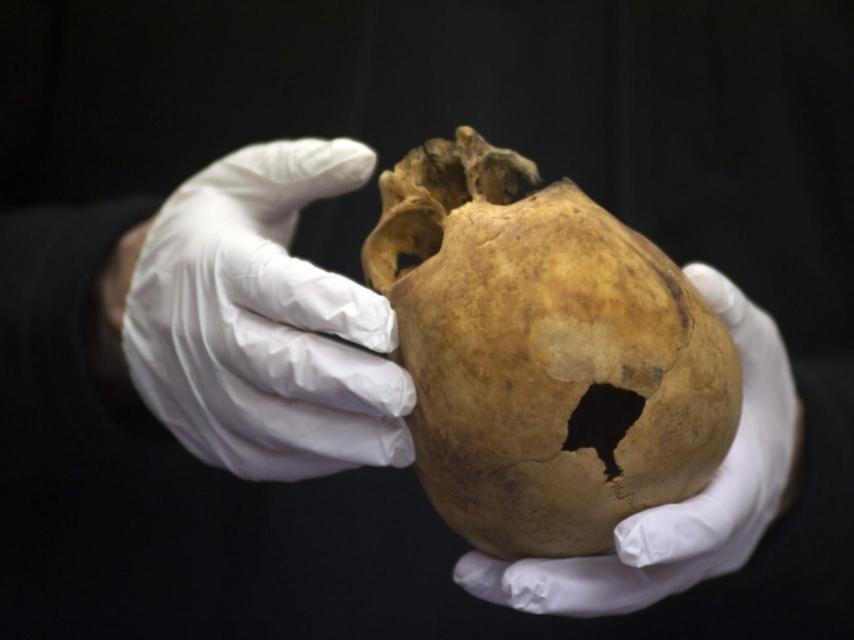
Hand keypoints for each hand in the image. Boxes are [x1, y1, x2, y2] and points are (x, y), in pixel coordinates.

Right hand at [121, 138, 416, 480]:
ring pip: (275, 424)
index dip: (335, 310)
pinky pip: (266, 456)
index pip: (280, 291)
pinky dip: (316, 459)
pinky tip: (363, 451)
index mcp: (219, 267)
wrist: (133, 300)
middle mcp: (206, 334)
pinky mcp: (212, 433)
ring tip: (401, 443)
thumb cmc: (209, 237)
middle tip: (407, 395)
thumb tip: (364, 157)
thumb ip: (301, 167)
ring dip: (341, 437)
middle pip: (280, 366)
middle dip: (348, 385)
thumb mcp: (242, 183)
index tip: (388, 326)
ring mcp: (204, 392)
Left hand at [453, 263, 800, 615]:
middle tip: (518, 583)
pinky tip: (478, 555)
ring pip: (603, 591)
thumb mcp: (758, 349)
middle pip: (639, 585)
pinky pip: (583, 568)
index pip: (709, 525)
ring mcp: (665, 559)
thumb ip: (732, 318)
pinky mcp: (632, 557)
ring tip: (472, 576)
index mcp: (736, 495)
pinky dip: (534, 566)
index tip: (628, 542)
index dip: (673, 538)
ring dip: (540, 591)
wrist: (763, 446)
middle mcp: (700, 544)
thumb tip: (696, 275)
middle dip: (578, 589)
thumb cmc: (757, 395)